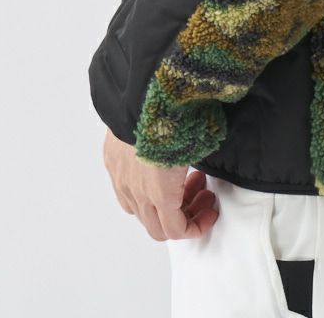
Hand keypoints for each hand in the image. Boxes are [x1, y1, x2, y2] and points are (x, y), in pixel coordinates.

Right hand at [102, 127, 219, 240]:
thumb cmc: (175, 117)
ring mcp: (121, 179)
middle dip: (184, 216)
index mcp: (161, 193)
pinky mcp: (111, 163)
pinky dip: (142, 193)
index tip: (211, 210)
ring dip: (162, 206)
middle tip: (201, 194)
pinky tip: (156, 173)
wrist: (143, 93)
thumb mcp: (200, 144)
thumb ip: (202, 166)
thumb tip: (211, 169)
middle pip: (158, 228)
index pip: (176, 231)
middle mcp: (137, 193)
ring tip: (182, 180)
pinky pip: (124, 192)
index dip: (197, 226)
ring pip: (139, 212)